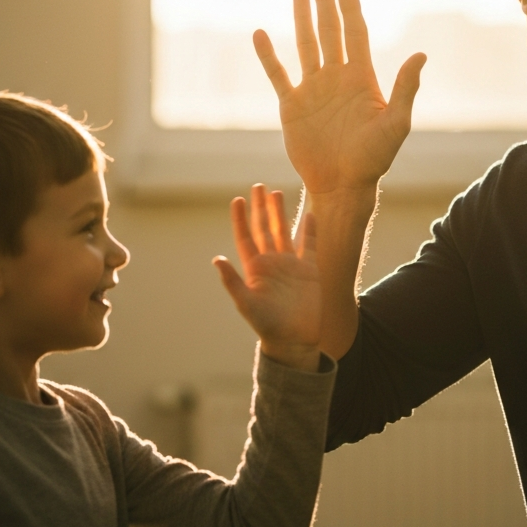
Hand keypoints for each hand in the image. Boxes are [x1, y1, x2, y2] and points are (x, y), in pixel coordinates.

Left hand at [213, 185, 320, 371]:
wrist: (294, 340)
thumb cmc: (267, 325)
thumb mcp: (246, 303)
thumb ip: (232, 281)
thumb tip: (216, 259)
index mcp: (255, 269)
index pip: (246, 238)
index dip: (241, 219)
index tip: (238, 200)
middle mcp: (272, 263)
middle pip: (264, 229)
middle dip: (261, 208)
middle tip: (258, 186)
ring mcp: (291, 265)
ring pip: (284, 232)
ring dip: (280, 214)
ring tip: (277, 193)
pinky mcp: (310, 270)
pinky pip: (310, 245)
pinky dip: (309, 230)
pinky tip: (309, 214)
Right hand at [253, 0, 425, 194]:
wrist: (343, 185)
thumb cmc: (374, 159)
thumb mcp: (396, 124)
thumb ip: (406, 88)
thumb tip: (421, 54)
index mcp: (362, 79)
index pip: (355, 34)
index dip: (350, 8)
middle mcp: (337, 78)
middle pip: (330, 31)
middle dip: (325, 2)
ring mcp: (313, 90)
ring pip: (306, 45)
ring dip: (301, 18)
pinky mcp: (292, 106)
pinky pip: (278, 74)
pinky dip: (268, 55)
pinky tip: (260, 34)